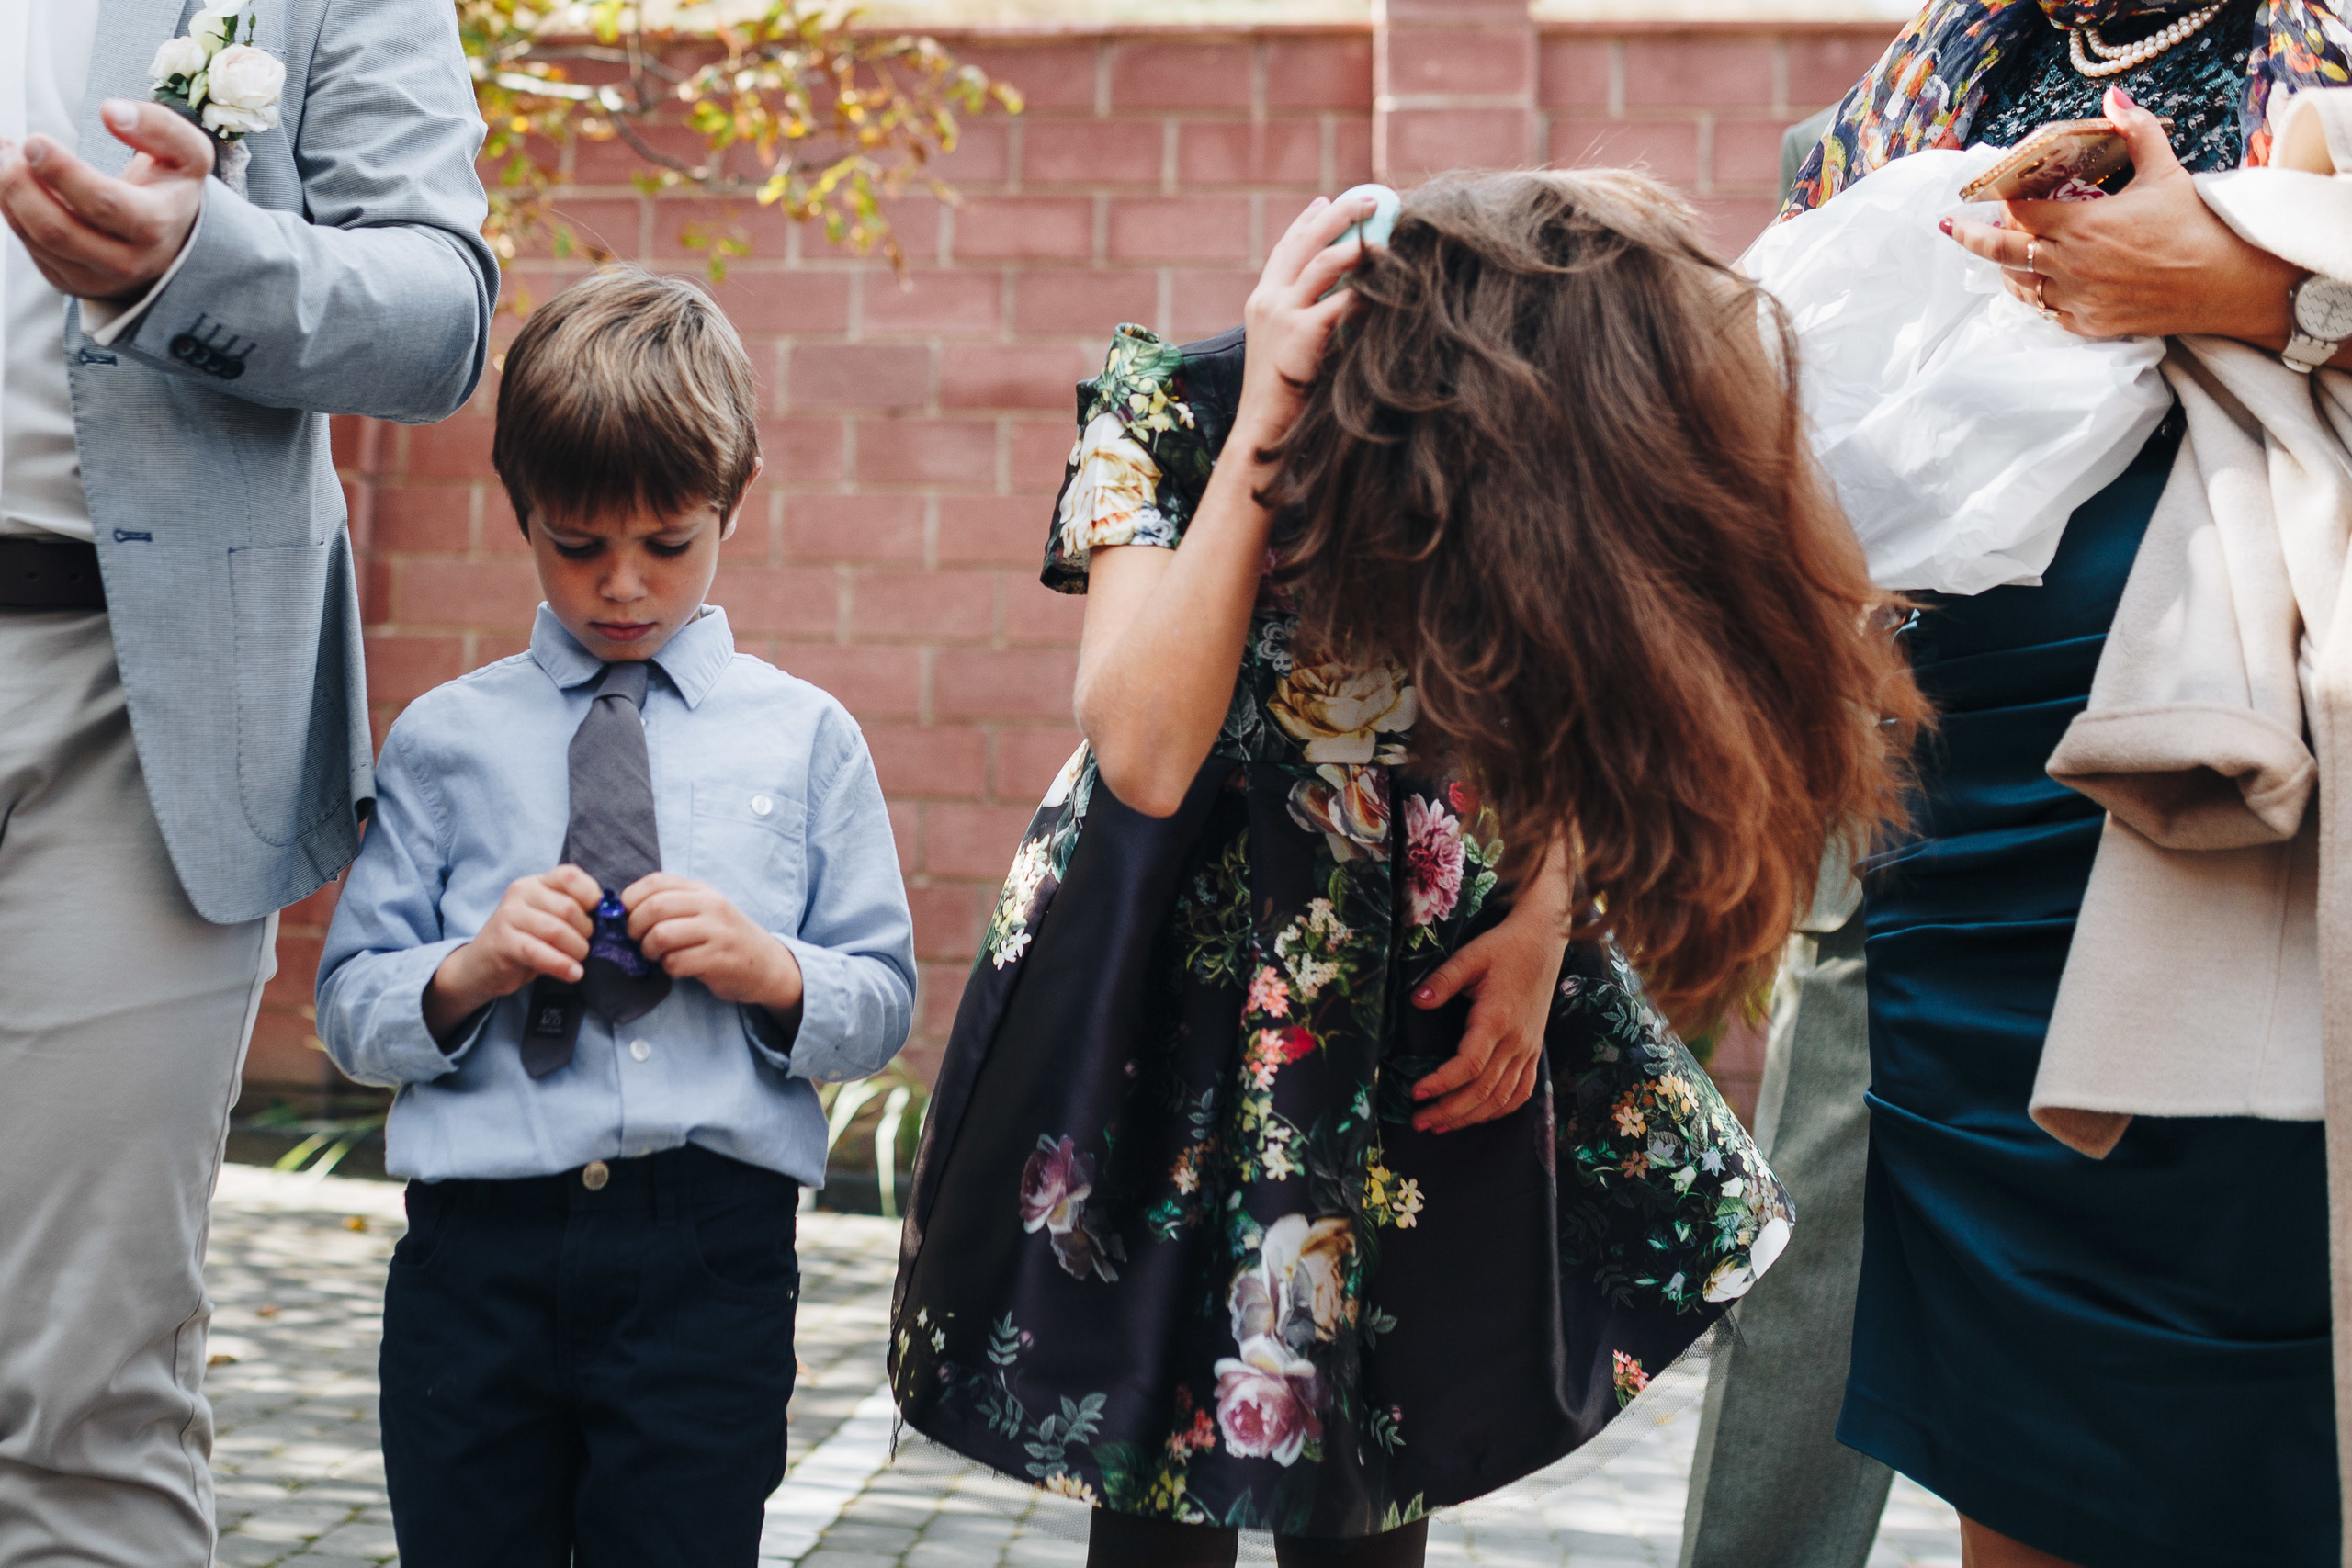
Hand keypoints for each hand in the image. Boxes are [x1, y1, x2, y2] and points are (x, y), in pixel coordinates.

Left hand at [0, 100, 211, 302]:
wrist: (175, 240)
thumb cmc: (172, 190)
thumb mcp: (190, 155)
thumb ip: (161, 125)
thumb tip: (112, 111)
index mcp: (156, 225)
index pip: (104, 204)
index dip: (63, 172)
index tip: (35, 141)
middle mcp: (128, 260)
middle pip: (59, 230)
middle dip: (22, 185)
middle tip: (15, 149)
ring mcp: (98, 277)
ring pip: (38, 240)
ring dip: (10, 194)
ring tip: (9, 158)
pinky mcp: (72, 282)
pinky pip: (30, 248)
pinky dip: (12, 209)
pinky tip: (16, 181)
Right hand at [423, 866, 599, 1039]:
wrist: (482, 965)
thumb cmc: (526, 941)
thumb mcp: (549, 919)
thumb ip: (573, 912)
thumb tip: (607, 916)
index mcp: (536, 882)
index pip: (569, 875)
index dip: (590, 895)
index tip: (597, 915)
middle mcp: (521, 893)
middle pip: (568, 907)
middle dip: (585, 931)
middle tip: (585, 946)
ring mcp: (508, 916)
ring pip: (556, 930)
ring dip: (576, 950)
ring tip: (579, 962)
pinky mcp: (502, 942)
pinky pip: (538, 952)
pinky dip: (561, 965)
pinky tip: (573, 974)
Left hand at [623, 873, 803, 1012]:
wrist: (768, 965)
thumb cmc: (725, 938)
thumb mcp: (704, 910)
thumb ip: (672, 904)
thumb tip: (624, 911)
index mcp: (702, 890)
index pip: (655, 882)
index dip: (631, 899)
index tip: (628, 916)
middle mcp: (711, 906)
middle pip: (654, 908)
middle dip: (634, 927)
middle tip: (637, 940)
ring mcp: (717, 932)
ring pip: (661, 935)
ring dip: (649, 950)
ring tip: (656, 955)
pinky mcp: (719, 959)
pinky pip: (676, 962)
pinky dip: (667, 968)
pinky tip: (676, 967)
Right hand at [1234, 191, 1376, 445]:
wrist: (1260, 431)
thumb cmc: (1281, 399)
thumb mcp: (1287, 349)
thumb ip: (1305, 321)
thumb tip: (1344, 303)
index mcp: (1262, 301)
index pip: (1286, 248)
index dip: (1309, 220)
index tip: (1329, 200)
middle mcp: (1268, 300)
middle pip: (1306, 242)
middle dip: (1340, 215)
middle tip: (1372, 198)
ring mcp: (1281, 314)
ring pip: (1325, 262)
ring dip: (1359, 244)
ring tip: (1386, 235)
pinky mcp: (1300, 334)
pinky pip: (1342, 301)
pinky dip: (1366, 291)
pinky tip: (1389, 283)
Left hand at [1408, 860, 1573, 1133]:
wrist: (1544, 941)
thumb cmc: (1504, 946)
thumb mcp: (1470, 956)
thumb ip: (1443, 980)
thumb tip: (1417, 1001)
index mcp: (1497, 1019)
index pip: (1469, 1066)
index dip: (1441, 1084)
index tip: (1415, 1092)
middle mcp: (1516, 1041)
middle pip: (1483, 1091)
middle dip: (1448, 1111)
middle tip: (1417, 1121)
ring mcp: (1528, 1049)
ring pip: (1501, 1098)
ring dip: (1470, 1117)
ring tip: (1439, 1126)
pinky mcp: (1533, 1050)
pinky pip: (1522, 1091)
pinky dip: (1499, 1110)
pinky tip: (1478, 1116)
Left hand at [1944, 86, 2300, 345]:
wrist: (2230, 284)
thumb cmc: (2199, 227)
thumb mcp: (2167, 172)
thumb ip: (2136, 132)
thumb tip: (2113, 99)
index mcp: (2082, 225)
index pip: (2019, 212)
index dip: (2000, 200)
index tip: (1987, 191)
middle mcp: (2070, 265)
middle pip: (2001, 252)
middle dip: (1971, 237)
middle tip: (1950, 226)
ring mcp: (2077, 300)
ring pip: (2019, 286)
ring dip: (2005, 268)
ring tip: (1997, 252)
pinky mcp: (2089, 325)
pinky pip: (2046, 312)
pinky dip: (2035, 295)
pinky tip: (2033, 283)